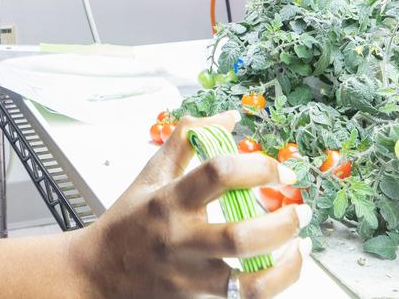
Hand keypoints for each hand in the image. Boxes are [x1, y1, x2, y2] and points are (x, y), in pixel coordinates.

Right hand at [66, 111, 309, 298]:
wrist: (98, 272)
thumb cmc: (128, 221)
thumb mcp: (151, 173)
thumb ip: (187, 140)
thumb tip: (228, 118)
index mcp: (169, 199)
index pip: (218, 173)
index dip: (258, 166)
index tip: (280, 171)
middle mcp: (180, 238)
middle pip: (239, 235)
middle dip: (281, 222)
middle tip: (300, 210)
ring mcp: (189, 275)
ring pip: (248, 281)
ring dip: (284, 264)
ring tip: (299, 244)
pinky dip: (272, 285)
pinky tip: (282, 267)